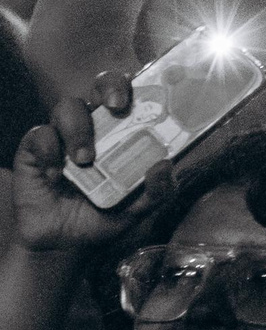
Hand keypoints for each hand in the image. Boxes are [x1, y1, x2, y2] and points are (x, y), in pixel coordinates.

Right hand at [16, 77, 173, 251]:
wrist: (62, 244)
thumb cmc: (103, 215)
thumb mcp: (137, 208)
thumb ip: (158, 191)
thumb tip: (166, 165)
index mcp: (123, 131)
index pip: (133, 94)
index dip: (139, 84)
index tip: (147, 93)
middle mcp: (94, 125)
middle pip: (101, 85)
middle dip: (110, 87)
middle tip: (116, 106)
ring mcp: (63, 135)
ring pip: (68, 107)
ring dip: (78, 129)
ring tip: (84, 159)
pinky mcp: (34, 150)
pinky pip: (39, 135)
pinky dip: (49, 150)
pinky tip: (55, 174)